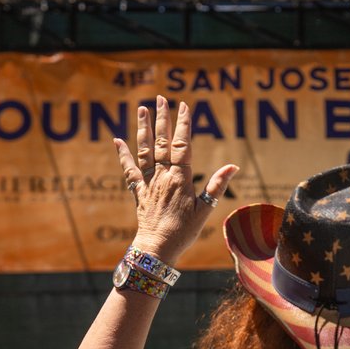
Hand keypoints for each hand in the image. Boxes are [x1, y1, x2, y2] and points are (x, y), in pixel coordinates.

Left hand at [115, 95, 238, 263]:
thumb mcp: (205, 210)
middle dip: (163, 119)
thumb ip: (216, 186)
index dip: (183, 125)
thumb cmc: (184, 232)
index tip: (183, 106)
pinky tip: (116, 141)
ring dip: (143, 129)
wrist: (157, 249)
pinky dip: (122, 155)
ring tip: (141, 109)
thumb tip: (233, 167)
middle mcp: (162, 177)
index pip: (183, 146)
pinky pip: (129, 171)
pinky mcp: (138, 192)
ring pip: (145, 151)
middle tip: (160, 98)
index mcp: (180, 179)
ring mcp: (148, 183)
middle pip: (162, 142)